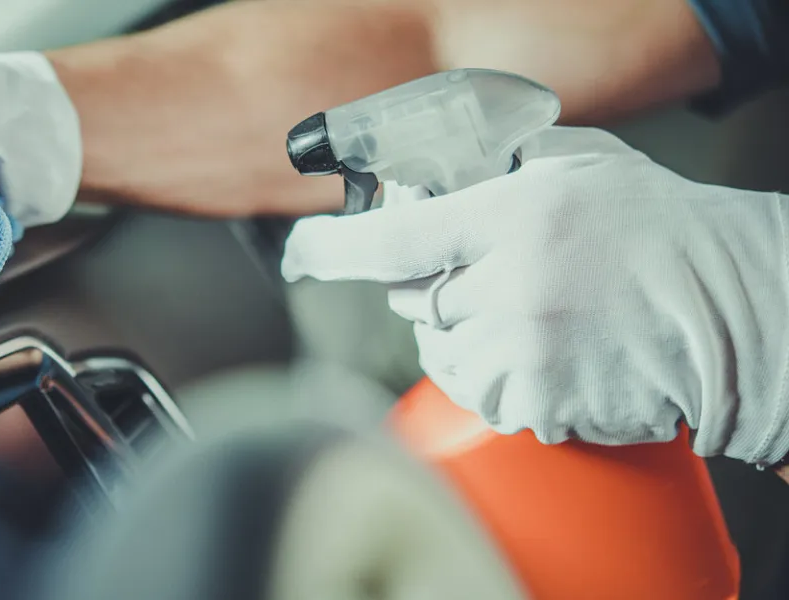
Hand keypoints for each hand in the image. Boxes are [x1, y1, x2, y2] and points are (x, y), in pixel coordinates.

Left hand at [281, 126, 788, 465]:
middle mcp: (508, 286)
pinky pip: (483, 397)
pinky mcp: (538, 403)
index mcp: (510, 218)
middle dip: (435, 290)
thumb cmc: (656, 229)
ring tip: (525, 318)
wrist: (730, 309)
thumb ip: (501, 167)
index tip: (302, 252)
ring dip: (465, 340)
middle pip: (416, 302)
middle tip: (489, 278)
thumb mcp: (577, 166)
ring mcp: (522, 350)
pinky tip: (546, 353)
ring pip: (442, 355)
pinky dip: (500, 380)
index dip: (332, 249)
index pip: (391, 240)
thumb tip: (434, 182)